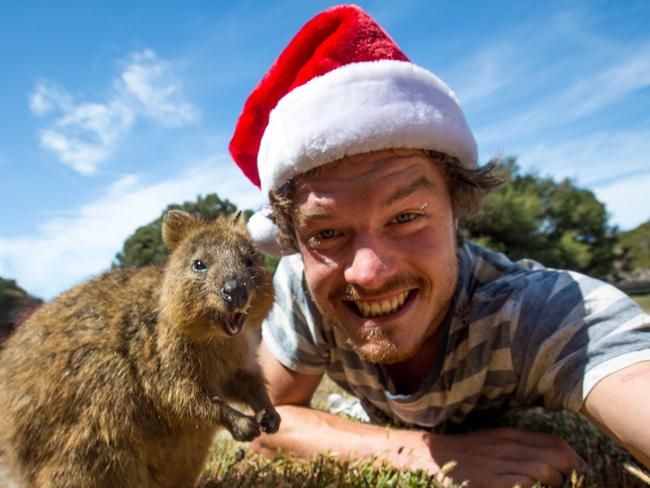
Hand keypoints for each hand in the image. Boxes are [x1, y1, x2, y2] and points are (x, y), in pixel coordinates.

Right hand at [390, 427, 586, 487]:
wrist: (428, 457)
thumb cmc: (462, 456)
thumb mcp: (492, 444)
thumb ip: (518, 450)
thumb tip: (548, 463)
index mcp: (512, 436)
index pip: (558, 444)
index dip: (576, 460)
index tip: (582, 474)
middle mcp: (511, 447)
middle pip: (559, 457)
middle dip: (572, 474)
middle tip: (570, 484)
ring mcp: (502, 463)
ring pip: (546, 472)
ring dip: (553, 484)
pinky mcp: (493, 480)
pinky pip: (525, 485)